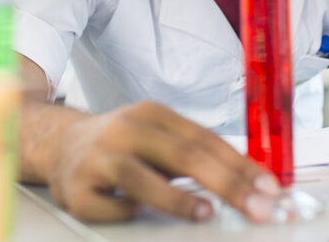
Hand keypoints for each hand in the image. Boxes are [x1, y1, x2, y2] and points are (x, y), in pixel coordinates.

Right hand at [46, 101, 280, 222]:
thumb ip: (198, 154)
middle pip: (181, 155)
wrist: (59, 145)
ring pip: (140, 178)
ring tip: (206, 214)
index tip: (269, 187)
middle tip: (256, 206)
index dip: (240, 164)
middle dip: (226, 183)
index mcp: (153, 114)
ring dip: (177, 199)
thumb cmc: (123, 145)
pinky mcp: (77, 187)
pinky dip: (127, 213)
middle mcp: (125, 129)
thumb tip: (251, 180)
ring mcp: (98, 157)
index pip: (205, 139)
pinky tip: (140, 213)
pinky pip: (108, 206)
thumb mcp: (160, 137)